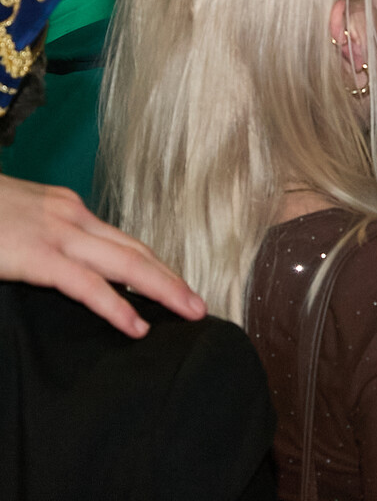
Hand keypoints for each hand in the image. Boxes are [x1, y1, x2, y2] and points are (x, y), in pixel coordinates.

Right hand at [0, 175, 204, 336]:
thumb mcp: (13, 223)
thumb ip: (39, 243)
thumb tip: (56, 267)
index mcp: (66, 208)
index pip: (121, 240)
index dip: (153, 264)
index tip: (175, 285)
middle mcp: (72, 215)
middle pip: (136, 250)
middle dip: (171, 278)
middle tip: (200, 304)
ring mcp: (57, 232)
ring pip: (127, 263)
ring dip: (165, 289)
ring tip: (192, 312)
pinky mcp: (37, 256)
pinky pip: (86, 285)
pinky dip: (117, 306)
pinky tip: (138, 326)